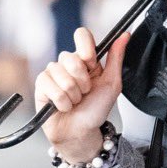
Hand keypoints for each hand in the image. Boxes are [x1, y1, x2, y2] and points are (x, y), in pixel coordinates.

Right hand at [35, 23, 128, 162]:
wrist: (81, 132)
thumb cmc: (95, 110)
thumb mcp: (112, 84)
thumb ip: (116, 58)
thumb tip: (125, 35)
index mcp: (85, 59)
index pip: (82, 35)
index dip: (86, 48)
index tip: (91, 63)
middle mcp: (67, 63)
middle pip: (70, 57)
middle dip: (82, 81)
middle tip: (85, 93)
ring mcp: (52, 73)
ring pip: (61, 75)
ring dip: (73, 94)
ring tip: (75, 101)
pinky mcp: (41, 85)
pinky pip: (50, 86)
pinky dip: (61, 101)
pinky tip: (63, 106)